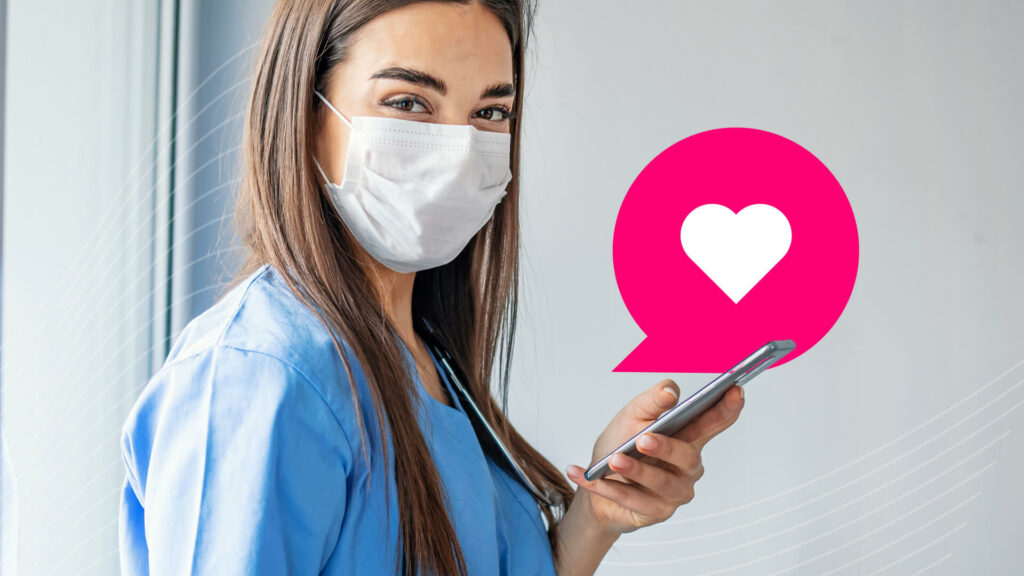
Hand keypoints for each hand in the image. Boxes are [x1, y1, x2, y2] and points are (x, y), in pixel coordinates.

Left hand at [565, 379, 744, 535]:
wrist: (596, 481)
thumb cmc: (620, 444)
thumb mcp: (631, 416)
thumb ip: (651, 402)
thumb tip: (670, 390)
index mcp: (687, 437)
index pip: (713, 422)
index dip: (727, 408)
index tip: (735, 391)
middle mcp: (688, 466)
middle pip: (688, 457)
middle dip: (666, 448)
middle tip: (643, 438)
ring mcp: (675, 491)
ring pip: (662, 483)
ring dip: (636, 471)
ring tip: (614, 460)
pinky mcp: (656, 512)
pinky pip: (633, 500)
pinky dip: (608, 487)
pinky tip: (589, 476)